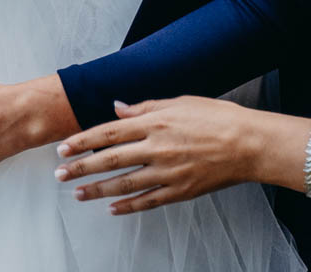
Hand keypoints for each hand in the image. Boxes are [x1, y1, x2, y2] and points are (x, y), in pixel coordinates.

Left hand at [55, 98, 264, 213]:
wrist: (250, 144)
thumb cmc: (218, 117)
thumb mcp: (179, 101)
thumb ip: (145, 107)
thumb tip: (117, 108)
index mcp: (155, 122)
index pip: (108, 132)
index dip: (82, 141)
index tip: (63, 148)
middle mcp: (157, 148)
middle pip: (110, 159)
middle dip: (81, 167)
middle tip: (60, 175)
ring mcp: (168, 172)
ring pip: (124, 183)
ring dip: (97, 189)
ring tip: (77, 194)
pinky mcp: (180, 191)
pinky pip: (148, 201)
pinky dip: (128, 206)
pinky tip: (111, 208)